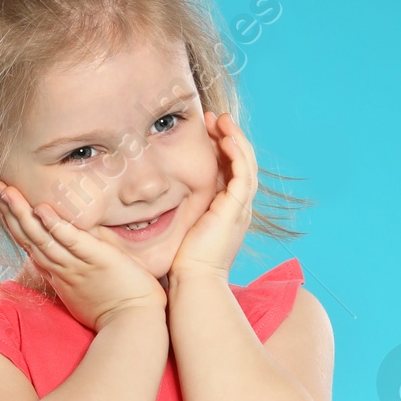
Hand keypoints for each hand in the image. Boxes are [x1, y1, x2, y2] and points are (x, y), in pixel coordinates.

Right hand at [0, 183, 168, 333]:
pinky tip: (41, 209)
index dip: (13, 224)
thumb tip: (73, 245)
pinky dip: (54, 225)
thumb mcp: (87, 288)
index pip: (30, 245)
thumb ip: (78, 265)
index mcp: (59, 273)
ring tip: (6, 191)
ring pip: (41, 237)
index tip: (1, 204)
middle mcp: (62, 268)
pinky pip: (71, 240)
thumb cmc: (116, 308)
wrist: (134, 325)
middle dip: (10, 212)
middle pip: (29, 237)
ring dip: (21, 213)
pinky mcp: (96, 259)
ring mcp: (76, 265)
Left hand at [167, 113, 256, 281]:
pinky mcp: (237, 209)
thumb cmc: (182, 262)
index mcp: (227, 212)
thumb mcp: (180, 227)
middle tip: (214, 118)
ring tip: (221, 120)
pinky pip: (244, 173)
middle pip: (242, 163)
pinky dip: (237, 153)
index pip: (231, 171)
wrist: (193, 281)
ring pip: (247, 163)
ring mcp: (240, 209)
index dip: (221, 148)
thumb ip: (176, 209)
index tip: (206, 130)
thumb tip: (153, 195)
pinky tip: (225, 137)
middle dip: (229, 137)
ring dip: (235, 138)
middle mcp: (238, 208)